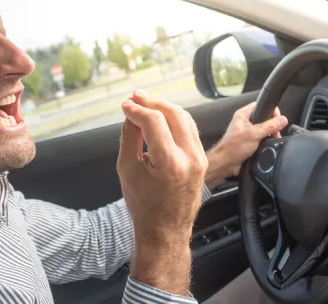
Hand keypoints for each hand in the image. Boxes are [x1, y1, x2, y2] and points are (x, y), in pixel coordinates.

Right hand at [117, 91, 207, 295]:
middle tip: (135, 97)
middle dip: (153, 102)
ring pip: (185, 118)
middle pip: (174, 114)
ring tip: (146, 103)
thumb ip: (129, 137)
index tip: (125, 106)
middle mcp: (190, 158)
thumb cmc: (144, 205)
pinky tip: (161, 117)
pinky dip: (175, 119)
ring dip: (165, 108)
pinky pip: (190, 130)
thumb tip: (130, 114)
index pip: (154, 121)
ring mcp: (200, 158)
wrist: (165, 230)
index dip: (137, 109)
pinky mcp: (202, 159)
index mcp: (170, 163)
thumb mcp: (127, 170)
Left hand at [205, 102, 287, 186]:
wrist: (226, 164)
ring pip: (265, 129)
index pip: (261, 105)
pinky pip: (263, 138)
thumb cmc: (232, 148)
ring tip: (272, 139)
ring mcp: (248, 131)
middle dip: (273, 125)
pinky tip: (267, 145)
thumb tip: (282, 120)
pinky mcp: (250, 141)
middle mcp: (245, 121)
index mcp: (243, 115)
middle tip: (276, 132)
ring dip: (270, 134)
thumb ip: (269, 126)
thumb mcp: (254, 135)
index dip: (272, 111)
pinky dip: (267, 141)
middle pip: (265, 117)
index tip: (278, 119)